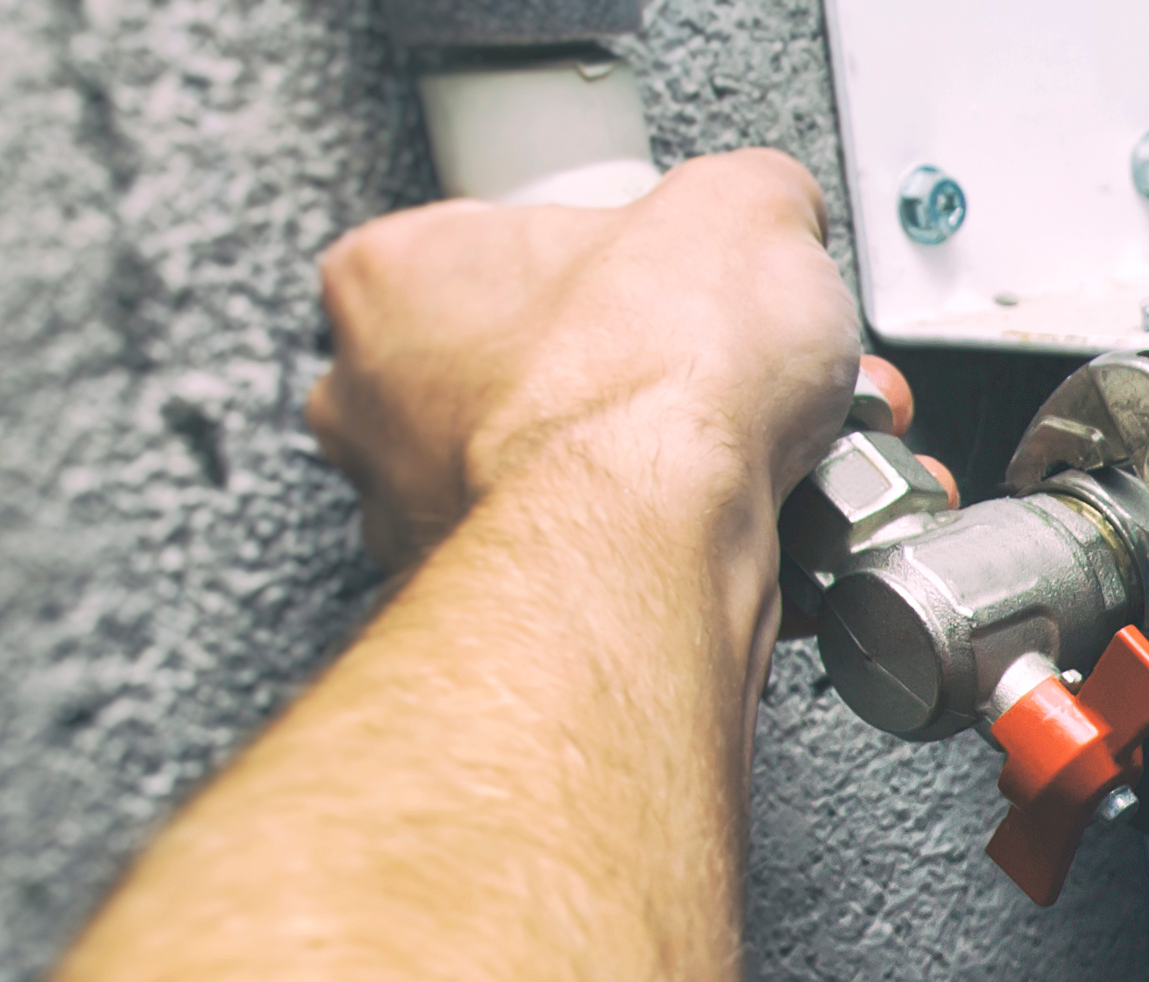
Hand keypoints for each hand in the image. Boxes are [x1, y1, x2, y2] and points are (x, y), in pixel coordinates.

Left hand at [305, 149, 863, 581]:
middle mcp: (378, 411)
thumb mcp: (748, 207)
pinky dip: (673, 555)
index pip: (500, 247)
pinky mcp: (499, 616)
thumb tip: (770, 216)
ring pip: (568, 482)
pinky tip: (747, 532)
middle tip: (726, 380)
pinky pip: (600, 570)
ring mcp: (423, 526)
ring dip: (667, 472)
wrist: (664, 547)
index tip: (671, 287)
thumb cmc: (651, 384)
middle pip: (533, 374)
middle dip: (642, 383)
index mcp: (390, 279)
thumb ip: (751, 197)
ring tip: (764, 459)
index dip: (613, 267)